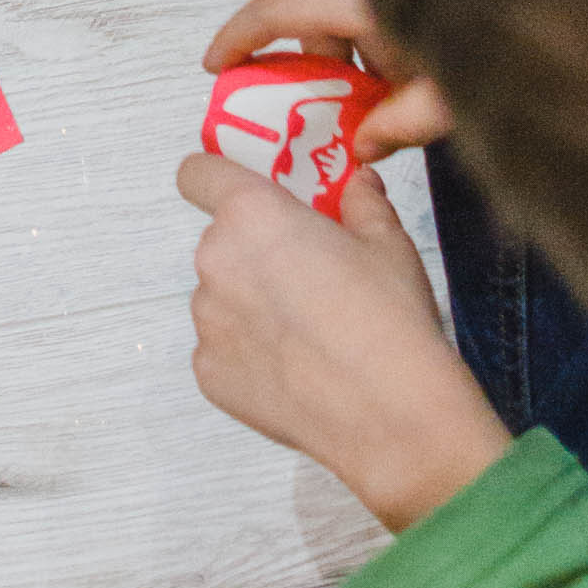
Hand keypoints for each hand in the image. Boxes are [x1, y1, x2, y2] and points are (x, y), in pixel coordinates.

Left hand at [178, 153, 509, 530]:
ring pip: (220, 298)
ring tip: (307, 335)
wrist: (389, 414)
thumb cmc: (388, 317)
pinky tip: (295, 373)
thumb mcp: (387, 242)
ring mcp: (206, 322)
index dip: (216, 179)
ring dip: (250, 305)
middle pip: (220, 242)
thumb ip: (362, 201)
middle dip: (254, 253)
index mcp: (250, 213)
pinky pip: (221, 350)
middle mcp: (215, 260)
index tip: (244, 196)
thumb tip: (358, 182)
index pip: (197, 173)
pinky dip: (248, 355)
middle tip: (306, 279)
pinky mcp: (208, 375)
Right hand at [204, 0, 450, 160]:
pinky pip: (381, 0)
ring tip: (389, 107)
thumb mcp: (455, 95)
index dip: (239, 37)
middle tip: (326, 121)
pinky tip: (416, 76)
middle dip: (320, 71)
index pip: (278, 8)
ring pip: (354, 10)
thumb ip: (400, 124)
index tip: (216, 66)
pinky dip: (383, 38)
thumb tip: (362, 146)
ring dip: (360, 58)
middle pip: (318, 15)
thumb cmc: (514, 30)